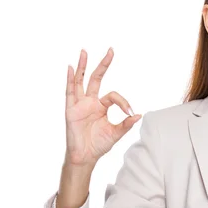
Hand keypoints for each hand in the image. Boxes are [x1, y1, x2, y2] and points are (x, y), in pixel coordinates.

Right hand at [64, 47, 140, 166]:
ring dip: (82, 66)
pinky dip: (70, 80)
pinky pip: (69, 92)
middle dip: (103, 64)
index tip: (129, 112)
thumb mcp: (116, 133)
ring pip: (81, 81)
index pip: (113, 96)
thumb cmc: (99, 144)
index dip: (123, 102)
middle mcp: (90, 102)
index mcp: (101, 106)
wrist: (86, 156)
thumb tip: (138, 115)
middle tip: (111, 50)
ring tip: (84, 51)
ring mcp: (79, 104)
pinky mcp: (71, 109)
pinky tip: (70, 68)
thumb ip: (126, 124)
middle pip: (96, 78)